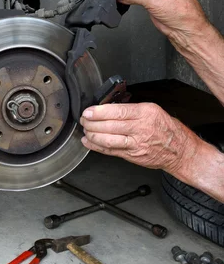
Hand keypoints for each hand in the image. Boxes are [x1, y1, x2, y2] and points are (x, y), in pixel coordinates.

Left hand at [80, 102, 199, 172]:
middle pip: (110, 126)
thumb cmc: (167, 129)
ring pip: (108, 140)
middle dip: (92, 123)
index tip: (88, 111)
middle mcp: (140, 129)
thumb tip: (108, 107)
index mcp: (145, 113)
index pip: (118, 111)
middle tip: (83, 120)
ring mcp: (136, 144)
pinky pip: (110, 151)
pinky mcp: (132, 156)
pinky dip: (96, 147)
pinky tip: (88, 142)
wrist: (179, 151)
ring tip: (85, 129)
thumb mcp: (153, 110)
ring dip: (92, 135)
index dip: (99, 112)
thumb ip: (132, 109)